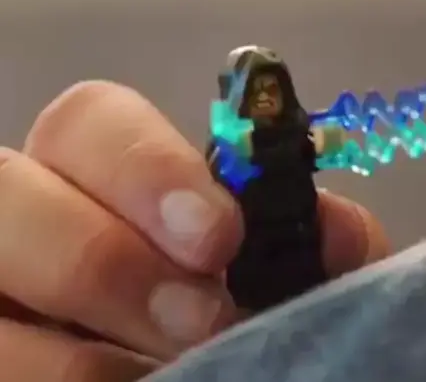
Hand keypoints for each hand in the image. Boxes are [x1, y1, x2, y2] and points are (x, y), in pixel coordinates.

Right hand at [0, 81, 390, 380]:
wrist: (186, 355)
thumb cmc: (226, 303)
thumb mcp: (271, 266)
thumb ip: (304, 240)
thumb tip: (337, 229)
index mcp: (96, 175)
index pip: (90, 124)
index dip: (148, 168)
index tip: (219, 236)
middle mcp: (26, 218)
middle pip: (9, 194)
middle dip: (106, 258)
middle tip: (202, 318)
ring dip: (83, 353)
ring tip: (174, 375)